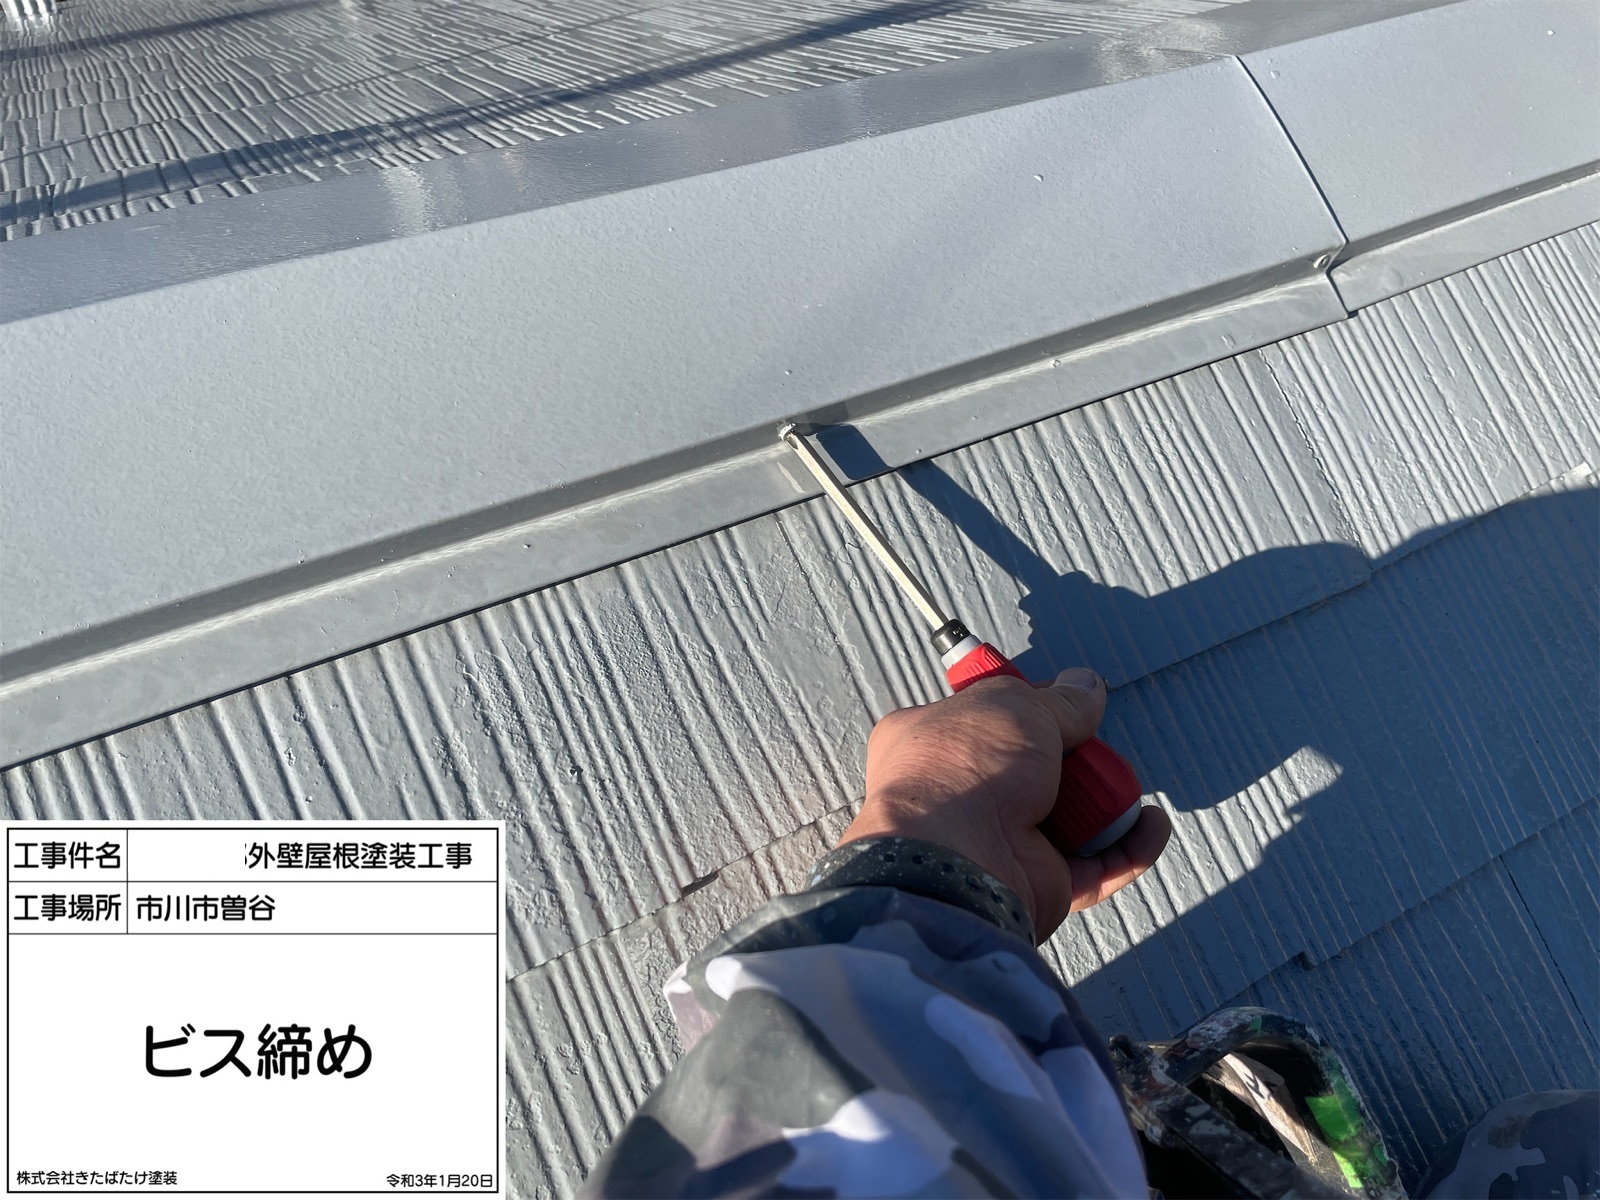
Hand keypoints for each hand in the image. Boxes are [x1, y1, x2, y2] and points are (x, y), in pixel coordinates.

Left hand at [839, 668, 1172, 941]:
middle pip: (1033, 772)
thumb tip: (1087, 687)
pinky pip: (1093, 869)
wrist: (955, 856)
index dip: (1024, 708)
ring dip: (1106, 804)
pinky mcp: (1033, 885)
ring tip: (1123, 786)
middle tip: (1093, 750)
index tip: (1061, 701)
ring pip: (1067, 821)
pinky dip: (1128, 849)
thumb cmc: (963, 768)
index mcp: (930, 742)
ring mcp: (996, 844)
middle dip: (1073, 762)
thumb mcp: (1015, 705)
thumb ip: (1058, 700)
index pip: (982, 719)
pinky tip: (1151, 825)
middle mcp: (958, 795)